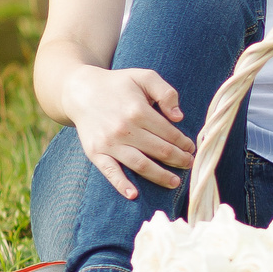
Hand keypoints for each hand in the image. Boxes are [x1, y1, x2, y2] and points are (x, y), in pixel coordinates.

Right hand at [60, 64, 192, 199]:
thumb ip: (166, 92)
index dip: (184, 143)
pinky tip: (134, 195)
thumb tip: (179, 117)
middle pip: (159, 150)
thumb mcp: (144, 76)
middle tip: (189, 164)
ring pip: (140, 165)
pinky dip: (121, 185)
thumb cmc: (118, 84)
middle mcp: (124, 129)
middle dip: (178, 159)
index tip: (192, 148)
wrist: (81, 92)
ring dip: (160, 176)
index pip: (169, 133)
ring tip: (175, 182)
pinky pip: (110, 172)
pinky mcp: (95, 153)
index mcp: (138, 111)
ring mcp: (109, 143)